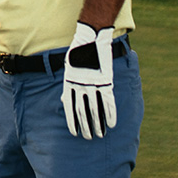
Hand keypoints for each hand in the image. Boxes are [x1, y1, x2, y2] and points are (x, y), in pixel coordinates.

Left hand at [61, 23, 116, 139]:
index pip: (69, 107)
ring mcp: (94, 84)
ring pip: (95, 109)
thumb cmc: (77, 55)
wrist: (90, 39)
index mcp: (69, 83)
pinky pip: (109, 101)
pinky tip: (112, 124)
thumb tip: (65, 102)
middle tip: (88, 138)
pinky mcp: (106, 81)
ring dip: (98, 124)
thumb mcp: (67, 69)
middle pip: (82, 111)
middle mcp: (80, 86)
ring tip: (100, 135)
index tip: (74, 133)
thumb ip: (67, 87)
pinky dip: (111, 113)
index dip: (72, 121)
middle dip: (85, 126)